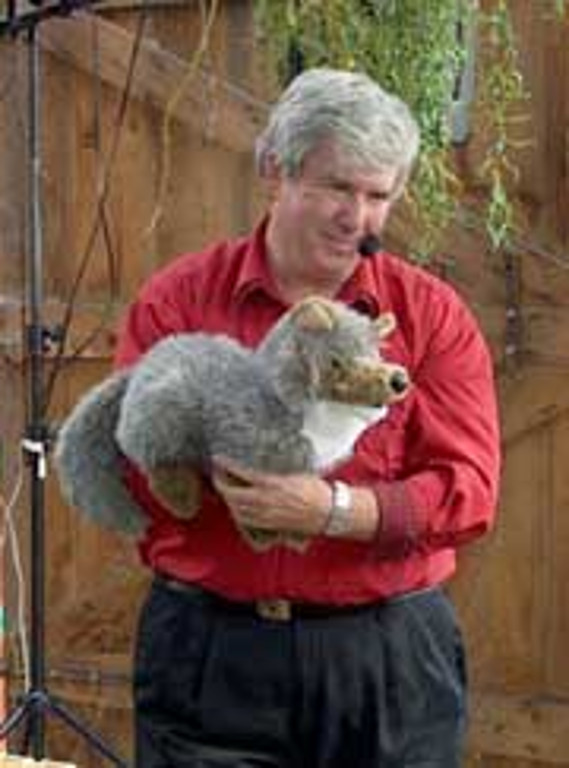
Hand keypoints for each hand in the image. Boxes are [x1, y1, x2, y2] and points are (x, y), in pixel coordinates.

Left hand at [212, 456, 331, 537]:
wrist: (328, 511)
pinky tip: (237, 508)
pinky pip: (246, 521)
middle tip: (217, 475)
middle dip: (221, 484)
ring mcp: (265, 515)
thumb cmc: (315, 490)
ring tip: (225, 490)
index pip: (241, 473)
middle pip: (232, 494)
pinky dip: (237, 513)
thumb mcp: (295, 473)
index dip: (226, 465)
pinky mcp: (269, 525)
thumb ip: (274, 472)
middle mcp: (265, 501)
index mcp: (271, 484)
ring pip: (236, 509)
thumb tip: (262, 464)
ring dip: (228, 499)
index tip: (218, 459)